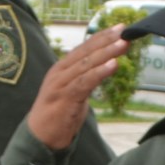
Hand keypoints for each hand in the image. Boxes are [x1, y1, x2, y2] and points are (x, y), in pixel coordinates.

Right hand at [26, 27, 130, 152]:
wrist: (40, 137)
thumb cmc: (59, 114)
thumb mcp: (74, 90)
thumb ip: (86, 77)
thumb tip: (106, 66)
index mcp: (62, 68)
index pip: (85, 47)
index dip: (103, 36)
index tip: (121, 28)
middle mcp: (60, 72)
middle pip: (86, 51)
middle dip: (107, 40)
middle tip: (125, 30)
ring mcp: (60, 84)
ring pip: (87, 64)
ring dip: (107, 53)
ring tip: (123, 44)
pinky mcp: (64, 98)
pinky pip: (85, 82)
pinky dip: (99, 72)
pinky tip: (113, 65)